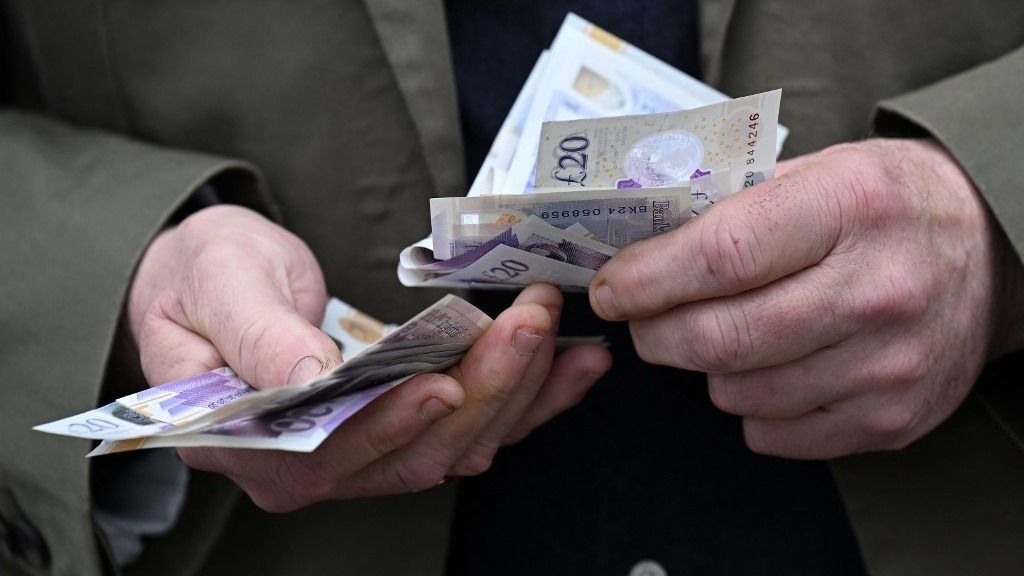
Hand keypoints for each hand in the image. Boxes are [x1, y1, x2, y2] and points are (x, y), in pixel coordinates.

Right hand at [129, 206, 610, 509]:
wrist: (217, 280)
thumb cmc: (202, 278)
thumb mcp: (216, 285)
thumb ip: (256, 332)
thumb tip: (307, 374)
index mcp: (250, 444)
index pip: (327, 452)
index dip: (390, 425)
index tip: (446, 381)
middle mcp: (311, 466)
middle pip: (412, 453)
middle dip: (481, 388)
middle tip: (528, 321)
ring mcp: (362, 454)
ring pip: (455, 445)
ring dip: (516, 391)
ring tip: (558, 332)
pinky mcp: (402, 428)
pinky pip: (473, 426)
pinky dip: (528, 399)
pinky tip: (572, 366)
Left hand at [589, 139, 1023, 458]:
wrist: (991, 250)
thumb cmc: (884, 204)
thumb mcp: (818, 170)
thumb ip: (730, 204)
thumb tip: (635, 243)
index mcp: (849, 206)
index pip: (721, 255)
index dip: (647, 279)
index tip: (610, 288)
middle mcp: (878, 288)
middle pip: (722, 337)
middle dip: (655, 334)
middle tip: (640, 321)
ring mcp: (890, 363)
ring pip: (739, 392)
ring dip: (706, 369)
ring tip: (719, 334)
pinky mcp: (894, 418)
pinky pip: (775, 433)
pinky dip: (750, 406)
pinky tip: (768, 367)